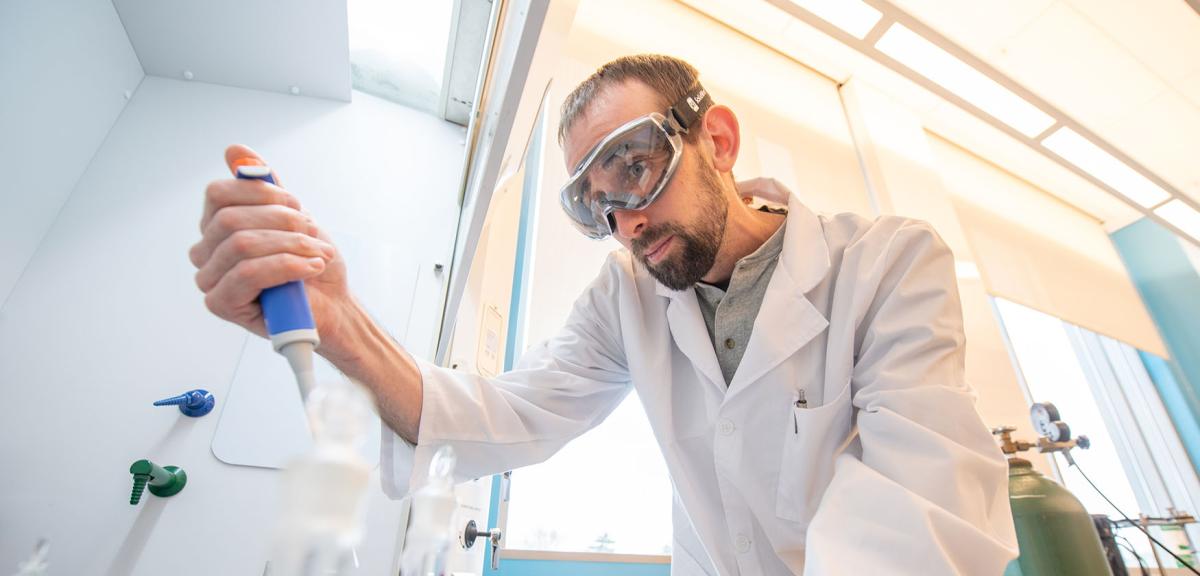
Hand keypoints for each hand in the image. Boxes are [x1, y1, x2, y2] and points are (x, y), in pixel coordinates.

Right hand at [189, 145, 351, 348]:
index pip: (218, 194)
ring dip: (291, 245)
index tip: (296, 205)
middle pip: (231, 219)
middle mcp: (205, 253)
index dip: (261, 193)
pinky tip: (311, 268)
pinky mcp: (221, 304)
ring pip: (242, 245)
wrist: (333, 307)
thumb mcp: (292, 216)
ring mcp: (210, 280)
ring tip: (319, 254)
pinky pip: (248, 273)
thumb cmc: (311, 264)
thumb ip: (263, 186)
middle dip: (281, 221)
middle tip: (312, 232)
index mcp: (216, 228)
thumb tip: (235, 150)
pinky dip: (287, 265)